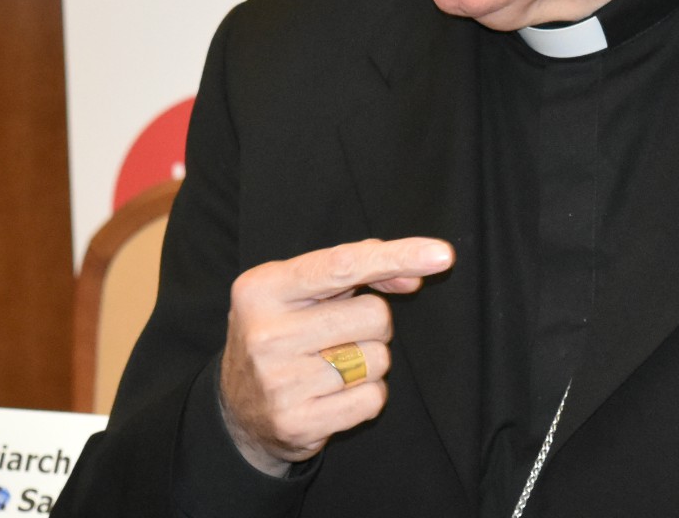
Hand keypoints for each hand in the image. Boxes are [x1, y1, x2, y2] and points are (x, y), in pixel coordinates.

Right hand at [218, 236, 454, 474]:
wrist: (237, 409)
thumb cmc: (282, 335)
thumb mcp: (302, 292)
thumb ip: (356, 272)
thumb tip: (414, 276)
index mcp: (262, 288)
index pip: (343, 264)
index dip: (397, 256)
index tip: (441, 255)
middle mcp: (265, 333)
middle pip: (374, 315)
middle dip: (374, 324)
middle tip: (340, 334)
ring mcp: (279, 381)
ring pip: (378, 359)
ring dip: (369, 362)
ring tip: (332, 365)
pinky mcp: (297, 422)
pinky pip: (373, 398)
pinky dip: (367, 394)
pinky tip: (335, 394)